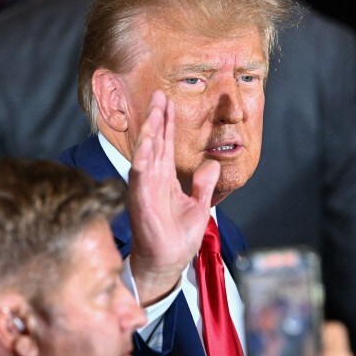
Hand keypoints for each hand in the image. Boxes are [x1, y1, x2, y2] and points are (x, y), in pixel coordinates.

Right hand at [128, 90, 219, 305]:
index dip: (168, 123)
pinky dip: (143, 158)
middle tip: (159, 94)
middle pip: (156, 142)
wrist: (168, 261)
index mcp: (166, 178)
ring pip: (147, 153)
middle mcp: (154, 179)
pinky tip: (147, 142)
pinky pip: (141, 176)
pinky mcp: (142, 201)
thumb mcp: (199, 205)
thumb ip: (204, 184)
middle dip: (157, 118)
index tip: (169, 101)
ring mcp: (146, 188)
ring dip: (150, 131)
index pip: (166, 144)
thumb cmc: (178, 236)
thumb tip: (213, 164)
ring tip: (154, 109)